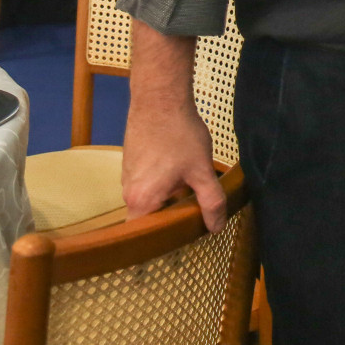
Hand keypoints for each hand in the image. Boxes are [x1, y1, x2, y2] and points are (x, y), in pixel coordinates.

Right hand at [122, 97, 223, 231]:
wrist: (159, 99)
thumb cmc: (179, 135)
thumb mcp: (201, 170)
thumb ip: (210, 201)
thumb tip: (216, 227)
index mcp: (141, 200)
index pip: (144, 236)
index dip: (160, 243)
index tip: (179, 244)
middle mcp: (128, 193)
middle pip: (148, 219)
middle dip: (170, 220)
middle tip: (194, 220)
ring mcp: (128, 177)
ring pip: (149, 200)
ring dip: (169, 201)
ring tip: (192, 196)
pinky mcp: (132, 163)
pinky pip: (148, 185)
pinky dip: (164, 186)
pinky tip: (182, 176)